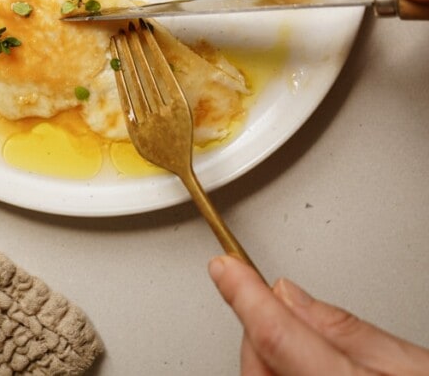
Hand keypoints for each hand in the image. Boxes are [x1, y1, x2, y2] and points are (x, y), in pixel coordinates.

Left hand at [209, 255, 428, 374]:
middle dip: (259, 333)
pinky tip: (299, 370)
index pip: (278, 339)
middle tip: (279, 309)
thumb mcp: (414, 369)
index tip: (225, 269)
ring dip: (267, 361)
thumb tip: (288, 296)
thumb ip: (347, 331)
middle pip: (259, 369)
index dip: (247, 297)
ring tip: (305, 350)